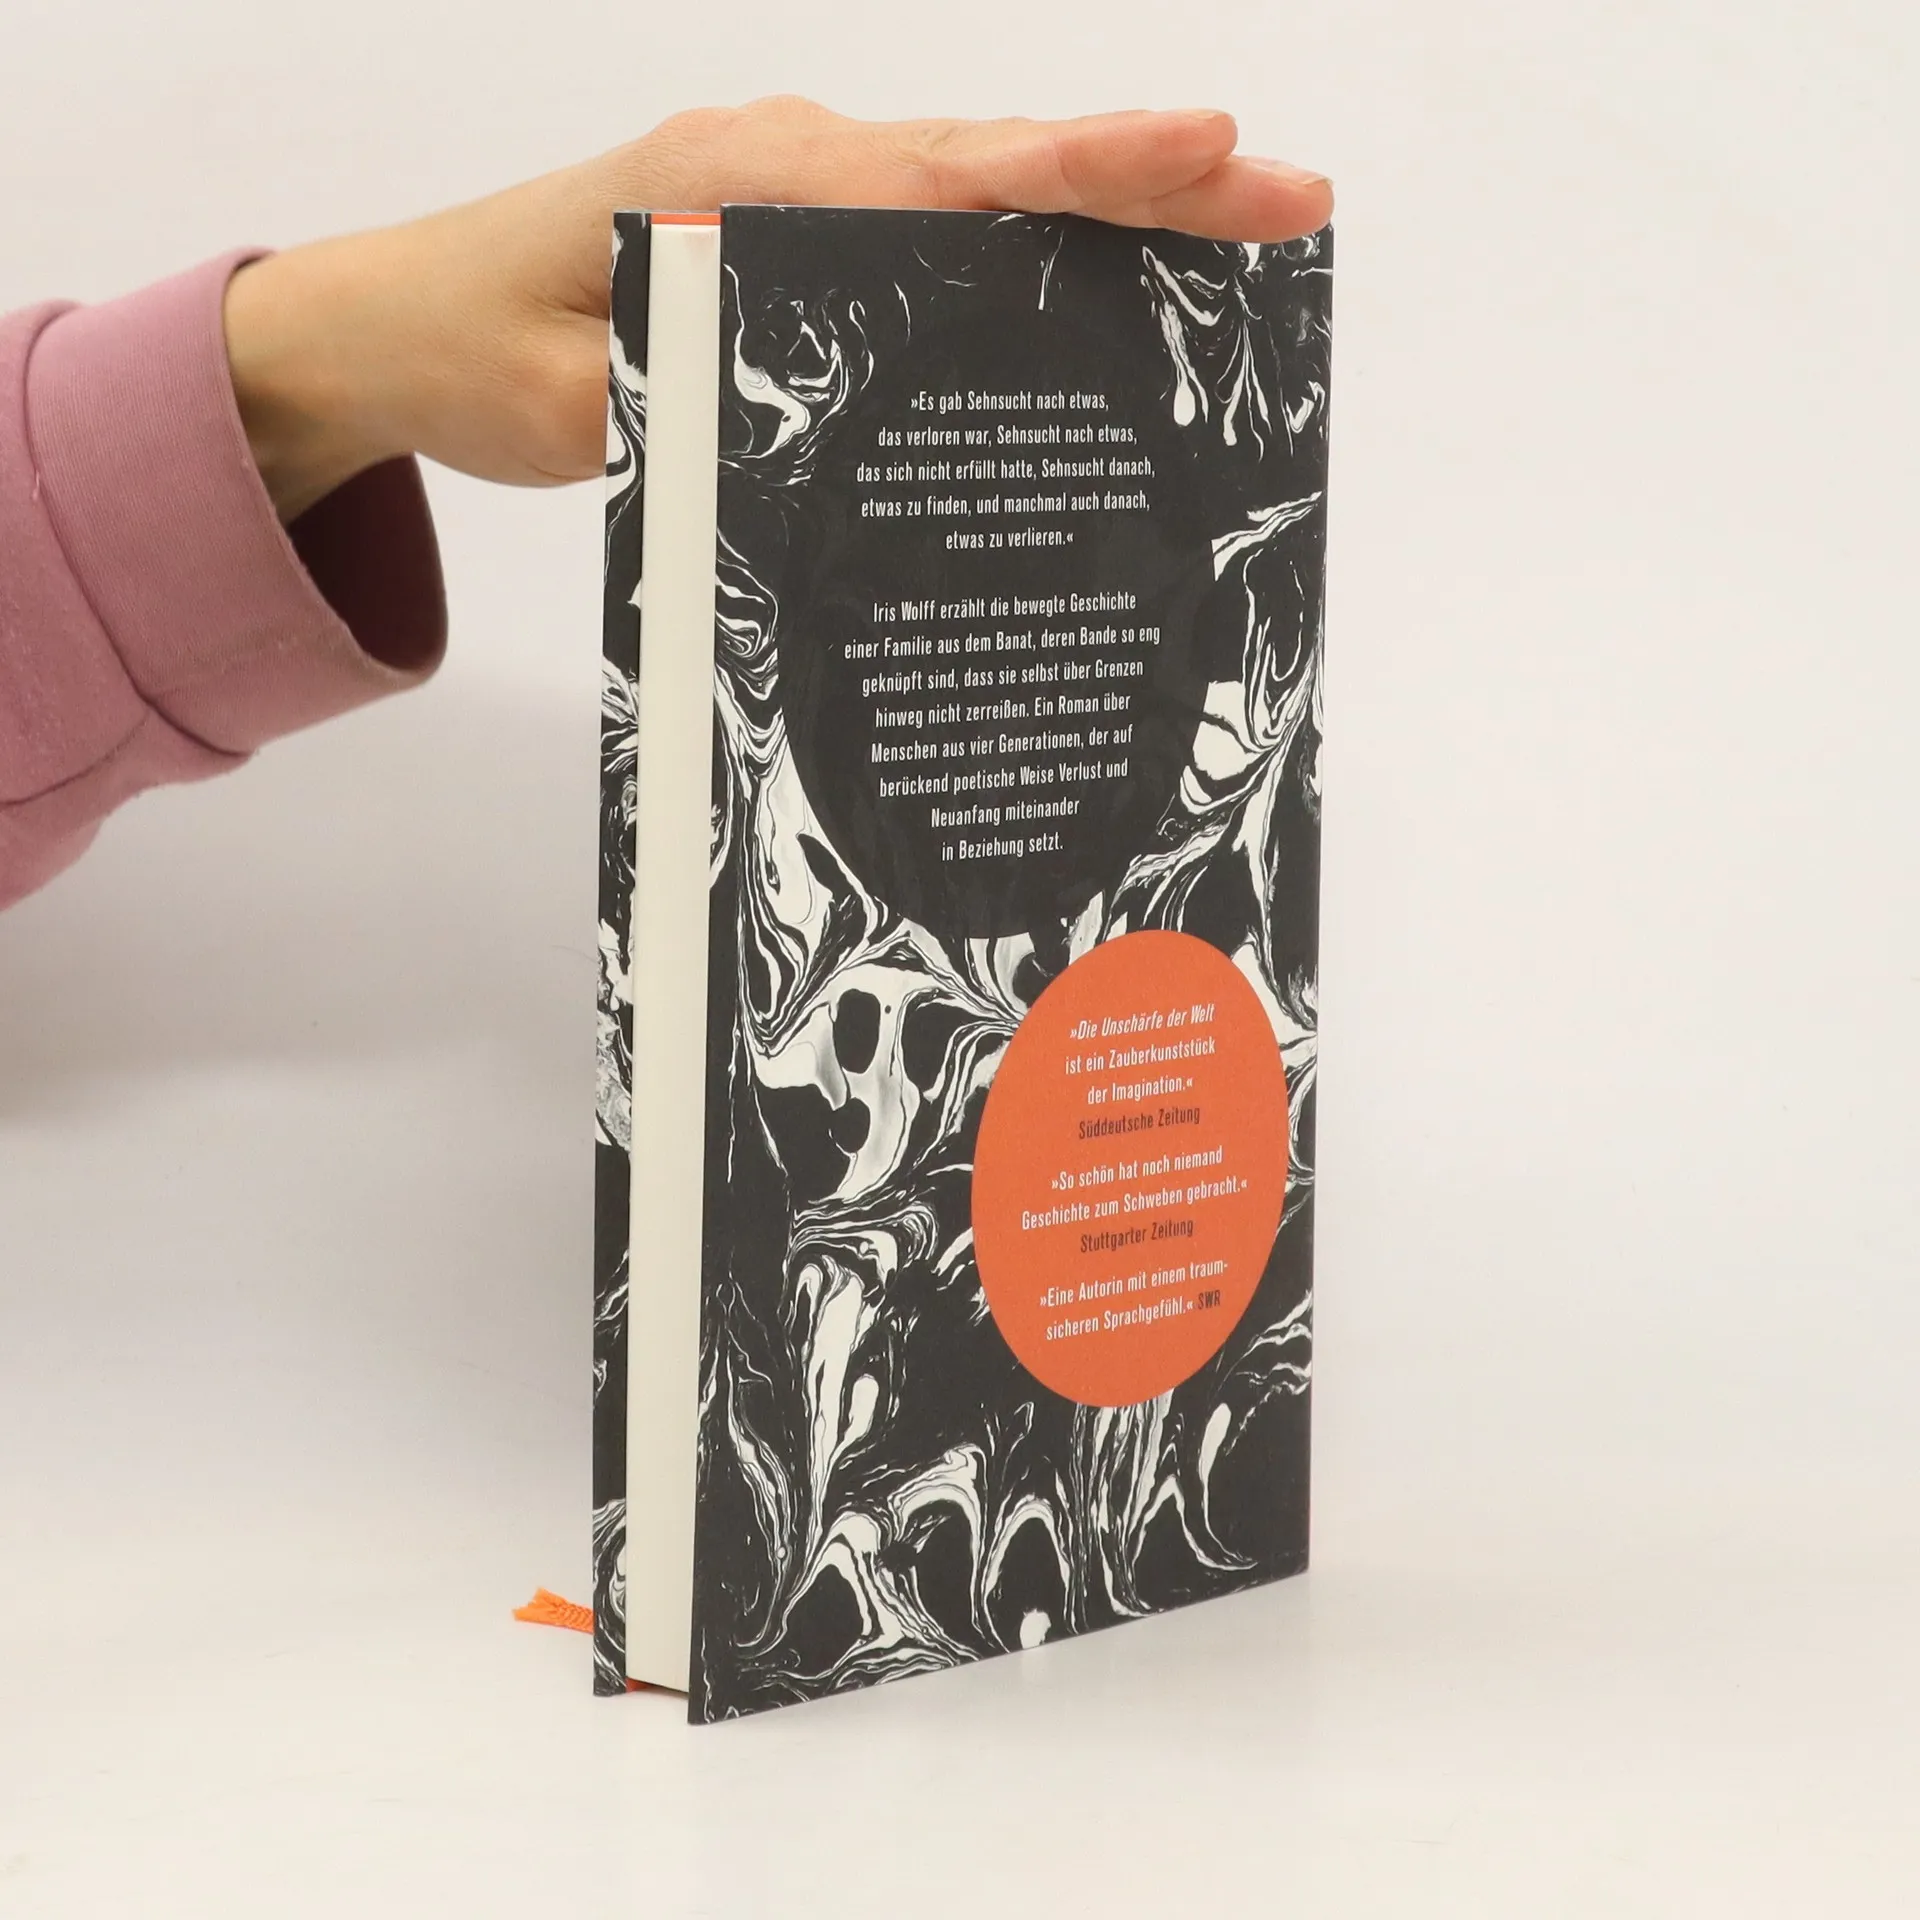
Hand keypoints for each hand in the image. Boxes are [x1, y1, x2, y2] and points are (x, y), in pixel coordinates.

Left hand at [223, 97, 1332, 520]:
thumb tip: (836, 416)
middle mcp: (791, 166)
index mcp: (745, 184)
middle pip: (998, 167)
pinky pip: (937, 234)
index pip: (947, 176)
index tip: (1207, 155)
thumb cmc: (479, 352)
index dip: (1084, 171)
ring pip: (981, 194)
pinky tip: (1102, 286)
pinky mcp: (796, 234)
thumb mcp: (584, 405)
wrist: (401, 322)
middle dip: (1150, 183)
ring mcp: (799, 193)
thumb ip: (705, 401)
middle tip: (1289, 200)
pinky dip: (1030, 249)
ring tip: (1240, 240)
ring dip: (1109, 214)